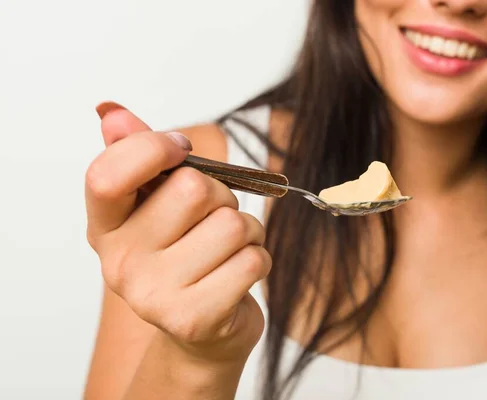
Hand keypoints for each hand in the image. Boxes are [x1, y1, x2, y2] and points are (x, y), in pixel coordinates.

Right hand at [85, 102, 269, 364]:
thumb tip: (111, 112)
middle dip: (222, 197)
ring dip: (247, 232)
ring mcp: (153, 295)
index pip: (108, 173)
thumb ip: (139, 158)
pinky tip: (237, 274)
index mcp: (106, 227)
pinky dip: (258, 259)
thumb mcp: (157, 207)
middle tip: (212, 221)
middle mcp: (120, 263)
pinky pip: (252, 259)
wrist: (201, 331)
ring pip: (232, 225)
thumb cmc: (186, 257)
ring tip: (227, 251)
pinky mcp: (194, 318)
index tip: (181, 149)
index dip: (154, 148)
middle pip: (194, 189)